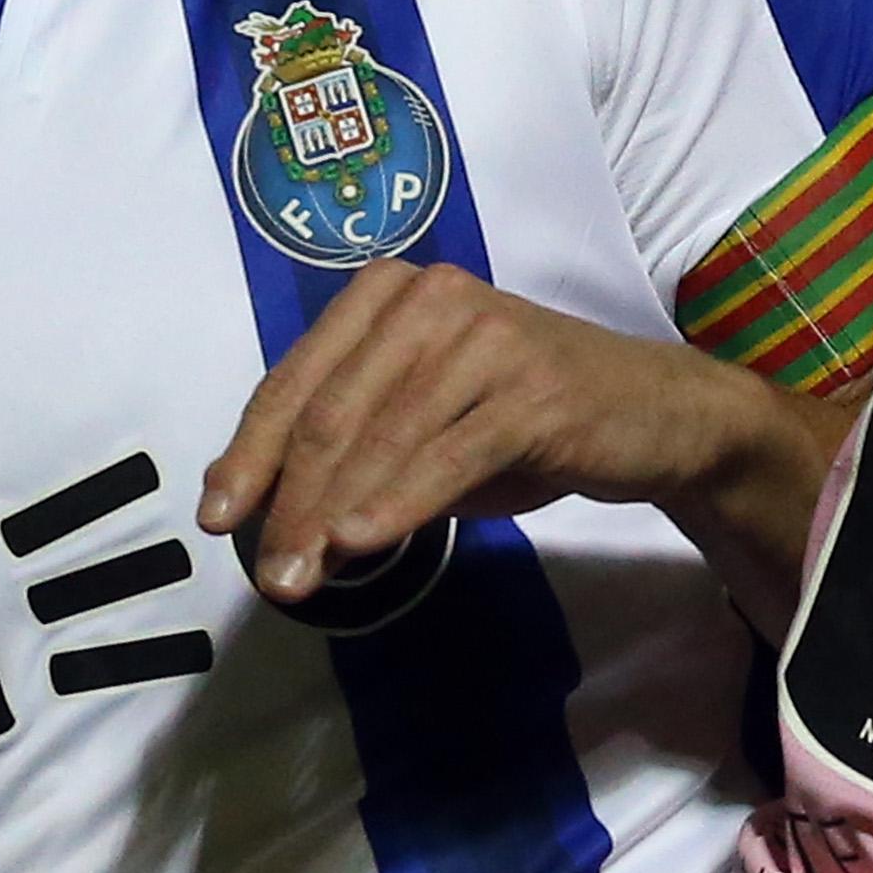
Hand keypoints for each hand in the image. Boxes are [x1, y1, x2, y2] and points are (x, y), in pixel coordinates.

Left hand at [197, 260, 803, 611]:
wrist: (655, 412)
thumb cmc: (526, 417)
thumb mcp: (424, 426)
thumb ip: (351, 452)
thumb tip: (263, 513)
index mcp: (390, 293)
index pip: (298, 378)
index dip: (250, 451)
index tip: (217, 516)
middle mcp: (434, 298)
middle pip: (333, 410)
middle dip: (287, 499)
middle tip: (266, 575)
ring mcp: (487, 339)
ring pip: (383, 435)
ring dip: (332, 515)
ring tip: (302, 578)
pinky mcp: (535, 392)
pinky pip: (448, 452)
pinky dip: (399, 501)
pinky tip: (363, 542)